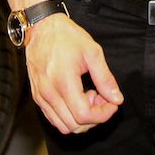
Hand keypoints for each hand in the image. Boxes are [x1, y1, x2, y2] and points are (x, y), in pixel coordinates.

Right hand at [26, 15, 122, 134]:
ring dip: (81, 118)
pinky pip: (54, 119)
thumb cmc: (66, 36)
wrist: (41, 28)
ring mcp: (41, 97)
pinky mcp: (37, 97)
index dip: (102, 114)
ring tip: (88, 96)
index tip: (112, 103)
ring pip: (63, 126)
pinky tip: (76, 97)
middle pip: (74, 126)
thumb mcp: (92, 52)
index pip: (84, 115)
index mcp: (63, 81)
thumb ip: (105, 78)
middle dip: (94, 117)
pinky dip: (69, 116)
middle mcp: (48, 93)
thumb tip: (116, 99)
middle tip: (101, 97)